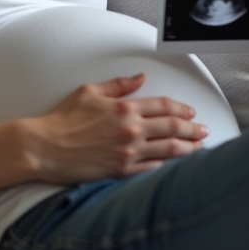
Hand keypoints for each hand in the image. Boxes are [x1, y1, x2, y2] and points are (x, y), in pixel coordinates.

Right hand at [27, 73, 207, 184]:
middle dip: (193, 129)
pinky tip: (176, 164)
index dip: (182, 108)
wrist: (45, 147)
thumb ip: (118, 85)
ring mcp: (128, 153)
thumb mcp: (89, 91)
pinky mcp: (121, 171)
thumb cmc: (62, 120)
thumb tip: (139, 78)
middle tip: (203, 130)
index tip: (190, 112)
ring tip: (199, 147)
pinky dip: (168, 165)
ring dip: (189, 148)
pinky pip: (153, 168)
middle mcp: (131, 130)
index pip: (164, 106)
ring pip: (169, 150)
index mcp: (124, 108)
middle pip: (173, 128)